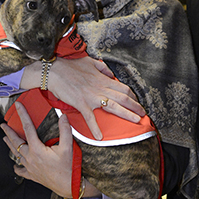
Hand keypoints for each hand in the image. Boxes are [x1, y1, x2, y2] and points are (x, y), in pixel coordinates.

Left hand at [1, 101, 72, 197]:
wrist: (67, 184)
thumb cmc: (67, 167)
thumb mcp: (67, 146)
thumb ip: (65, 130)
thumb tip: (63, 117)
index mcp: (37, 149)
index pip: (28, 128)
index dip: (23, 115)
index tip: (18, 107)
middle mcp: (30, 158)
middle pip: (16, 142)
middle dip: (9, 132)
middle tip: (3, 125)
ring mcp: (30, 167)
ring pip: (16, 154)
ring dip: (10, 145)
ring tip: (4, 139)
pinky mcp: (32, 175)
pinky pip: (21, 170)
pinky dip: (17, 167)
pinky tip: (14, 166)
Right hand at [20, 56, 145, 139]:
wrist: (54, 70)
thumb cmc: (71, 65)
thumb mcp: (90, 62)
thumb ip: (103, 68)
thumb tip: (112, 74)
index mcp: (103, 79)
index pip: (123, 88)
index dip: (133, 96)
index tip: (137, 102)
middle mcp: (100, 88)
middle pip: (123, 98)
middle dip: (135, 106)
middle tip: (143, 114)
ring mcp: (91, 97)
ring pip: (113, 106)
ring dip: (126, 114)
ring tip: (136, 120)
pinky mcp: (81, 103)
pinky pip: (90, 117)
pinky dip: (95, 127)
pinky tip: (100, 137)